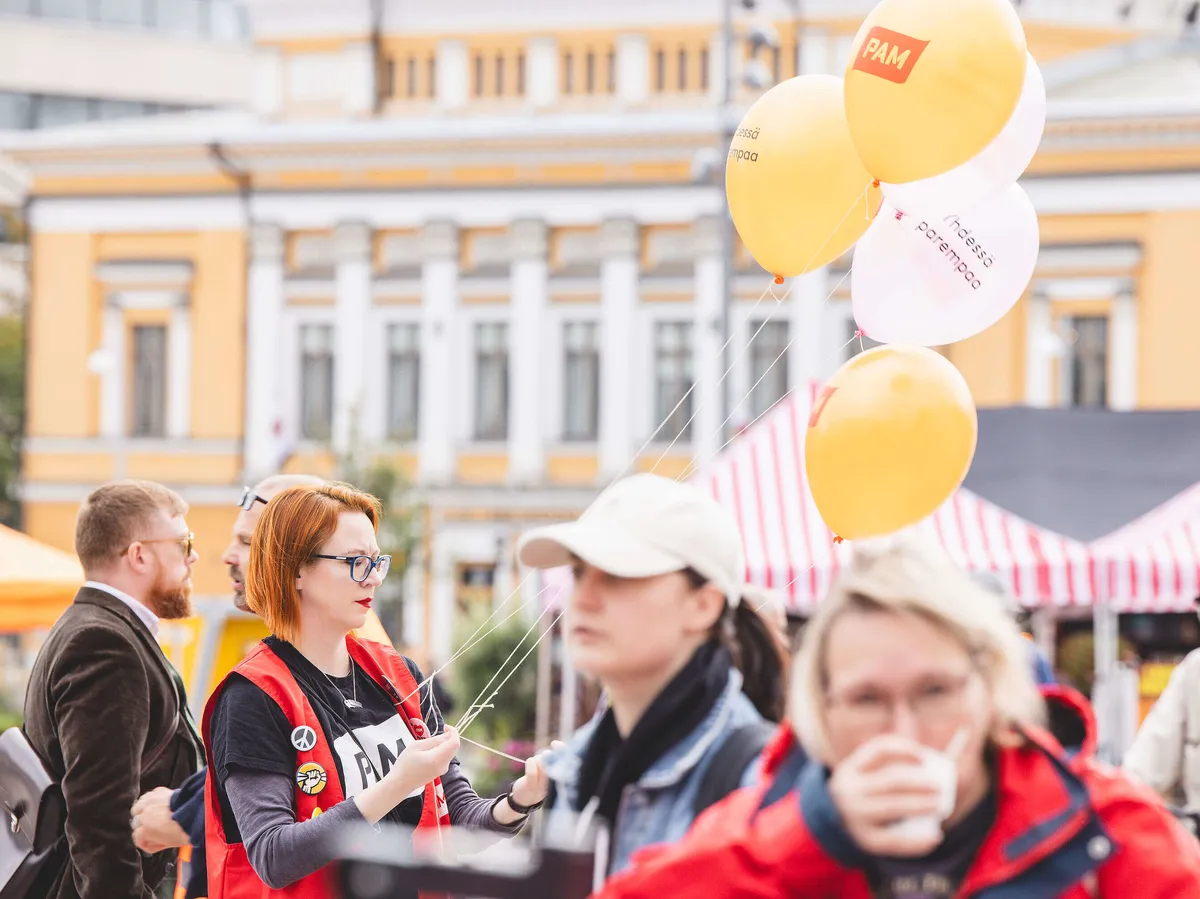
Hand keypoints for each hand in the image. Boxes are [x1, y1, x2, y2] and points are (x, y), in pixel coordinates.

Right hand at [131, 786, 188, 854]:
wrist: (197, 812)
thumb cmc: (185, 830)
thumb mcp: (167, 844)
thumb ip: (153, 844)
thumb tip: (147, 842)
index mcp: (145, 831)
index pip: (136, 836)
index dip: (143, 838)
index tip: (148, 838)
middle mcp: (144, 816)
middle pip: (135, 822)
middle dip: (143, 825)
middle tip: (153, 826)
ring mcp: (150, 803)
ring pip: (137, 807)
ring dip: (143, 811)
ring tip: (152, 813)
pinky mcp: (158, 792)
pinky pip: (147, 796)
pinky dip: (150, 800)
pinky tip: (158, 803)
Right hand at [387, 726, 459, 795]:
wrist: (400, 784)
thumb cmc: (405, 764)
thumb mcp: (417, 746)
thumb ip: (434, 740)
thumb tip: (447, 735)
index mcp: (438, 758)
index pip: (455, 742)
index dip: (453, 732)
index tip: (444, 727)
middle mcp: (444, 765)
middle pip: (454, 747)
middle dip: (449, 737)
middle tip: (438, 732)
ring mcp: (442, 770)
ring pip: (450, 752)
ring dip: (445, 744)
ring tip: (430, 742)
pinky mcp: (439, 772)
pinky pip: (446, 758)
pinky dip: (442, 750)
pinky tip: (430, 751)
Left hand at [509, 741, 560, 808]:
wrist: (524, 799)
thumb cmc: (538, 780)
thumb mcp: (547, 770)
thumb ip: (552, 759)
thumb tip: (556, 744)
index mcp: (560, 777)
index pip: (566, 762)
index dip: (562, 751)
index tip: (555, 744)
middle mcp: (553, 783)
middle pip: (554, 763)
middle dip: (548, 756)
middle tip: (544, 756)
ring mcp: (542, 786)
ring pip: (542, 765)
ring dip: (537, 760)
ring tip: (534, 763)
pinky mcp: (531, 786)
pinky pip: (532, 773)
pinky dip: (531, 764)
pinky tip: (530, 761)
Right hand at [828, 734, 944, 857]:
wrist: (838, 822)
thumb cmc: (865, 792)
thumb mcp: (867, 773)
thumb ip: (893, 764)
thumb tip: (933, 761)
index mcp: (850, 768)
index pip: (878, 749)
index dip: (903, 749)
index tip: (925, 756)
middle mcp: (848, 790)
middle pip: (890, 780)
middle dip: (918, 782)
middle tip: (940, 786)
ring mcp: (855, 816)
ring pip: (893, 807)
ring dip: (920, 805)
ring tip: (939, 805)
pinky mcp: (865, 840)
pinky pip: (894, 840)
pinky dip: (917, 840)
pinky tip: (935, 837)